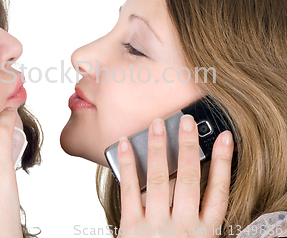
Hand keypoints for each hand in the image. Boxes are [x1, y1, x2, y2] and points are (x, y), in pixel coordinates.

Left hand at [116, 115, 233, 236]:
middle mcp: (183, 227)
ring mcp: (156, 226)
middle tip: (186, 122)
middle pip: (188, 180)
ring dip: (158, 149)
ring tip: (157, 125)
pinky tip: (124, 145)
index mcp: (205, 234)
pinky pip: (130, 190)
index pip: (218, 192)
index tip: (226, 139)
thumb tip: (203, 190)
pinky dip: (128, 166)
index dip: (223, 163)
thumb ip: (200, 220)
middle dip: (188, 148)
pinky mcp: (131, 228)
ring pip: (159, 180)